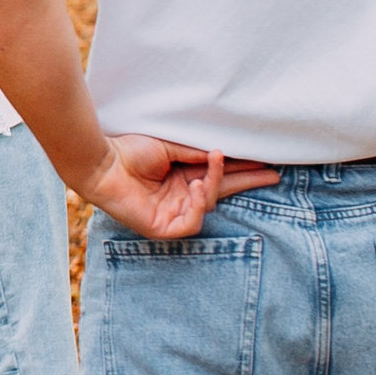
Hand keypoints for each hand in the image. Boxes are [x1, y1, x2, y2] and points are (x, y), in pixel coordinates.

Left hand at [78, 135, 277, 238]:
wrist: (102, 160)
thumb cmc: (129, 150)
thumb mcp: (170, 147)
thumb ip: (195, 153)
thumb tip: (222, 152)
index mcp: (182, 176)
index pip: (217, 175)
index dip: (241, 169)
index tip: (265, 161)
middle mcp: (180, 195)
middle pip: (220, 191)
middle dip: (247, 181)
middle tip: (273, 173)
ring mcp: (172, 213)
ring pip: (208, 205)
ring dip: (213, 184)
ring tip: (214, 162)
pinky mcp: (162, 227)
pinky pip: (191, 223)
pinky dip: (197, 206)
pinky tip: (195, 188)